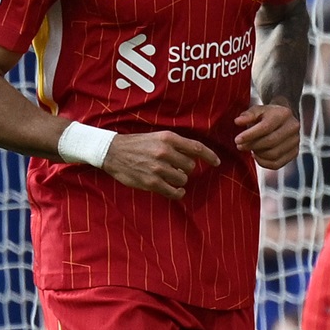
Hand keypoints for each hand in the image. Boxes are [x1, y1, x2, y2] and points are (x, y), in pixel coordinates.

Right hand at [101, 130, 220, 199]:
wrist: (111, 151)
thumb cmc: (137, 144)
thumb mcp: (158, 137)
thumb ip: (177, 145)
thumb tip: (196, 156)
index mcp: (168, 138)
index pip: (197, 148)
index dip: (210, 156)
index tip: (217, 163)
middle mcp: (164, 152)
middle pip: (191, 166)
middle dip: (186, 169)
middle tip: (175, 168)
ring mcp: (158, 168)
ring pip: (183, 179)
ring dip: (179, 180)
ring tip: (169, 176)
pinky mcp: (151, 182)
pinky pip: (173, 192)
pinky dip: (178, 193)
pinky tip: (177, 191)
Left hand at [233, 103, 300, 170]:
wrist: (285, 119)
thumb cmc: (269, 115)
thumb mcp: (258, 110)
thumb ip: (248, 115)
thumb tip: (238, 121)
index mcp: (283, 114)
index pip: (266, 127)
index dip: (250, 135)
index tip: (237, 140)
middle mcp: (292, 127)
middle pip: (270, 142)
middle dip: (252, 146)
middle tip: (240, 146)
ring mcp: (295, 141)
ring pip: (273, 154)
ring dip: (258, 154)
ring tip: (251, 149)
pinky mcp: (294, 152)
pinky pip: (277, 164)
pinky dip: (264, 163)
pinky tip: (258, 156)